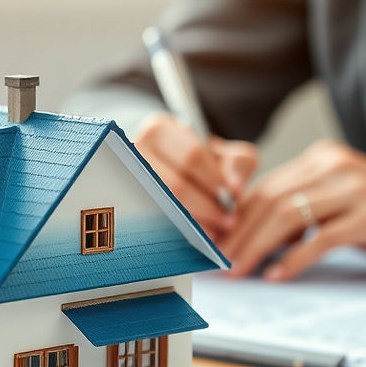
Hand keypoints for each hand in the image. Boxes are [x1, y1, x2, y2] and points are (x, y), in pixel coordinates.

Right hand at [134, 112, 258, 237]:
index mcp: (159, 129)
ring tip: (217, 232)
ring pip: (162, 205)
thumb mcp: (224, 154)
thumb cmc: (201, 163)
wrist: (171, 172)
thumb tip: (234, 188)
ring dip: (195, 222)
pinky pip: (154, 220)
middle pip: (173, 185)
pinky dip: (180, 231)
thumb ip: (239, 164)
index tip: (232, 197)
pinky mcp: (126, 202)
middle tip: (229, 221)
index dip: (214, 180)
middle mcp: (134, 151)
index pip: (191, 156)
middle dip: (206, 206)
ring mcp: (126, 178)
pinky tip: (198, 237)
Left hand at [221, 140, 365, 279]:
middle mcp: (335, 166)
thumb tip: (254, 241)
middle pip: (268, 200)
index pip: (262, 189)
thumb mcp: (342, 208)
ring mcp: (356, 188)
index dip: (232, 221)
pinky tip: (278, 277)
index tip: (212, 248)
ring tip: (238, 272)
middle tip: (216, 266)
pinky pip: (323, 237)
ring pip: (287, 215)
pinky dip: (295, 259)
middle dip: (236, 236)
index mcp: (322, 160)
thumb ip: (304, 215)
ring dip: (256, 248)